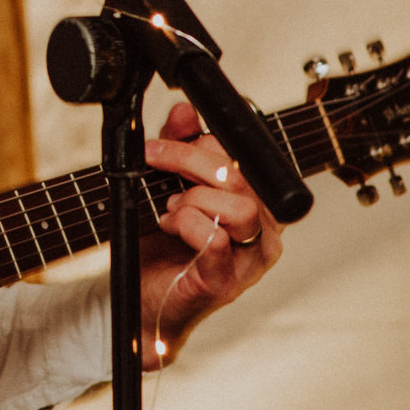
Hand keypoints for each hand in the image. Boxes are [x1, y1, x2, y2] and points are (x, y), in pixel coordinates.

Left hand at [137, 100, 281, 364]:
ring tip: (170, 208)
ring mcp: (251, 258)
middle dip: (189, 160)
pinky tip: (169, 226)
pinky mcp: (227, 281)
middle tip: (154, 161)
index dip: (203, 142)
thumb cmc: (162, 245)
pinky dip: (187, 224)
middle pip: (240, 176)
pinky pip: (217, 239)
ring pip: (238, 207)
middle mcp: (264, 229)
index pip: (244, 155)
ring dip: (193, 198)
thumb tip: (186, 111)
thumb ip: (179, 147)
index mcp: (256, 201)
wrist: (144, 298)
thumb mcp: (166, 184)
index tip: (167, 141)